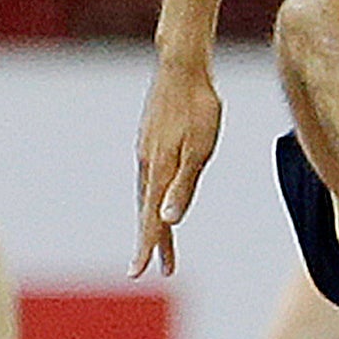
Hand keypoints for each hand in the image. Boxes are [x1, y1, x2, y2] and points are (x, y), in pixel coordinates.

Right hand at [134, 60, 221, 276]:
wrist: (182, 66)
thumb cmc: (199, 107)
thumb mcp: (200, 149)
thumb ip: (184, 186)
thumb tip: (168, 220)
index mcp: (160, 170)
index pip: (151, 219)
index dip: (147, 247)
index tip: (139, 273)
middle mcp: (148, 163)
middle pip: (148, 211)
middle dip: (154, 242)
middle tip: (160, 269)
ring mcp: (147, 150)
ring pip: (147, 195)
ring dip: (154, 220)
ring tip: (164, 243)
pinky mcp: (150, 139)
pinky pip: (150, 178)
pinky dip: (153, 197)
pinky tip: (158, 197)